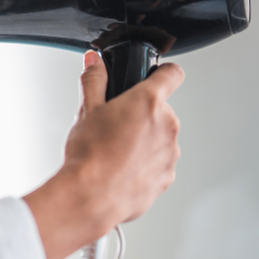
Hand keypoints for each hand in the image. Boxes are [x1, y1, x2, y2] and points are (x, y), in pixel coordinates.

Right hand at [24, 51, 183, 258]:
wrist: (90, 196)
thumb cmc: (89, 155)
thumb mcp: (86, 110)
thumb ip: (94, 80)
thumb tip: (94, 62)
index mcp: (148, 102)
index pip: (172, 74)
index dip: (162, 73)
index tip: (154, 77)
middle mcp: (167, 126)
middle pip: (160, 110)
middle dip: (141, 114)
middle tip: (114, 124)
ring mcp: (170, 153)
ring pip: (159, 138)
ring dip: (144, 140)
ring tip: (114, 150)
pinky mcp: (167, 177)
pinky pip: (158, 163)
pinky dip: (143, 164)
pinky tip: (120, 168)